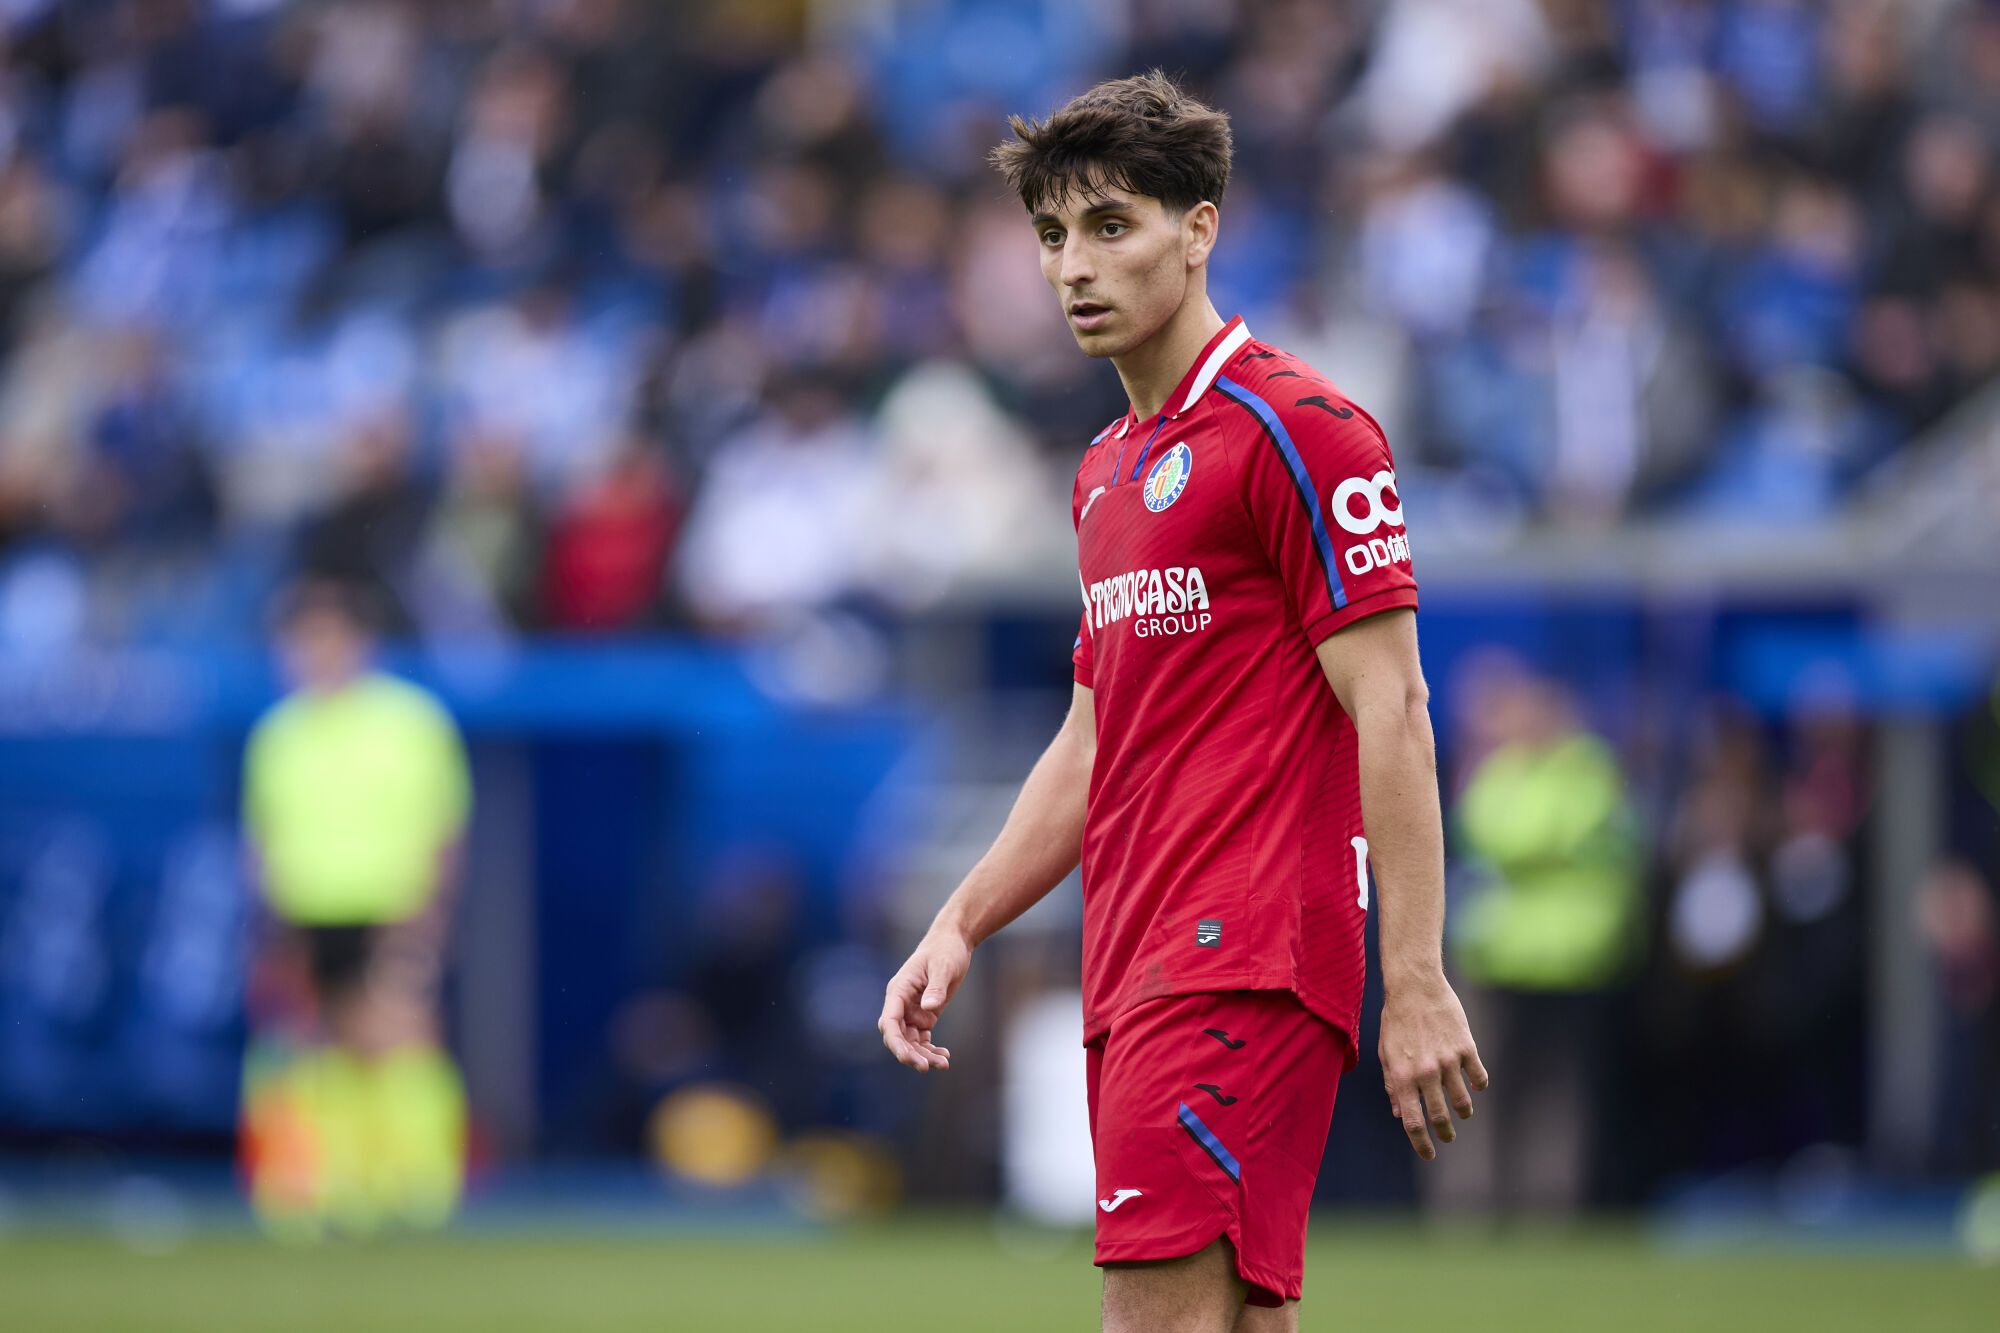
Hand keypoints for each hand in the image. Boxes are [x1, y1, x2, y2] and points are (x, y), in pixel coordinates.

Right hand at [878, 929, 970, 1071]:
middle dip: (909, 1054)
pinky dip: (931, 1049)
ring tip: (943, 1063)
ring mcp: (912, 1011)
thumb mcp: (943, 966)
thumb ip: (935, 987)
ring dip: (923, 1055)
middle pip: (897, 1036)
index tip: (907, 1057)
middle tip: (925, 1067)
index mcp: (899, 990)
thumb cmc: (945, 949)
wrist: (953, 942)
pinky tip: (944, 1056)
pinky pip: (923, 1039)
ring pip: (911, 1041)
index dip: (895, 1041)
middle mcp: (901, 1003)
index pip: (888, 1021)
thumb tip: (929, 1009)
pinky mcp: (924, 1015)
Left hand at [1378, 978, 1487, 1160]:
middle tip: (1448, 1137)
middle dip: (1445, 1133)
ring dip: (1463, 1111)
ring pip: (1463, 1101)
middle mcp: (1425, 1073)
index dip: (1421, 1143)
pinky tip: (1474, 1084)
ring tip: (1462, 1112)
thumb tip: (1399, 1113)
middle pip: (1440, 1117)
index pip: (1413, 1122)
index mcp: (1402, 1076)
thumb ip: (1392, 1085)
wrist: (1415, 987)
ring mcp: (1448, 1061)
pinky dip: (1478, 1085)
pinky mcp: (1466, 1048)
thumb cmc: (1396, 1020)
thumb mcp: (1385, 1053)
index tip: (1429, 1155)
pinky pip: (1479, 1077)